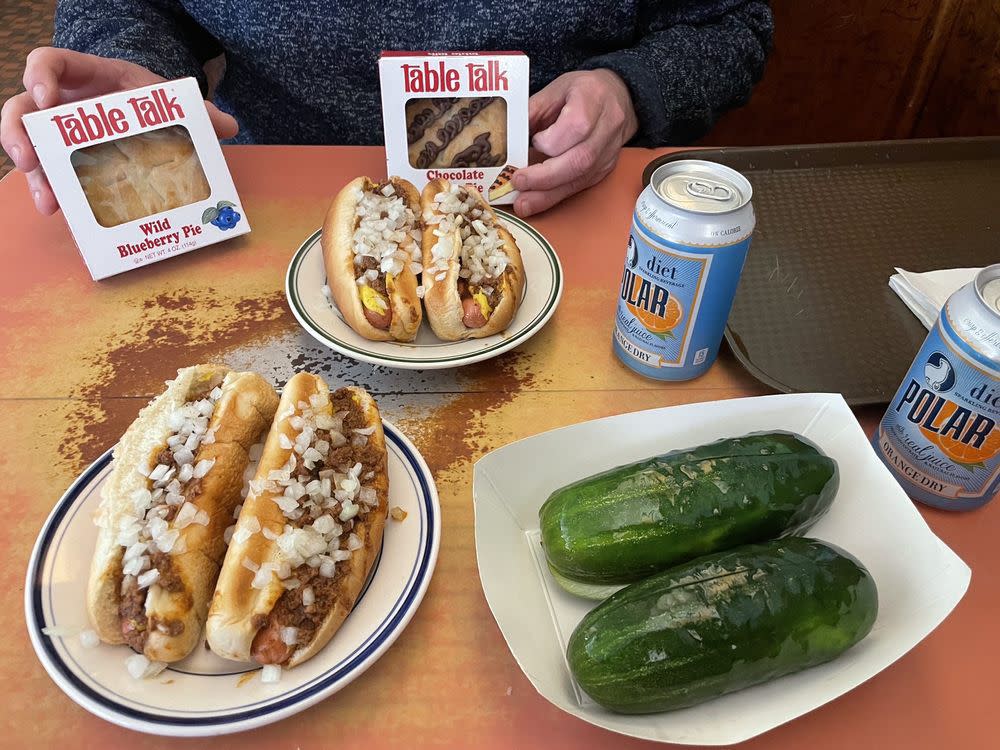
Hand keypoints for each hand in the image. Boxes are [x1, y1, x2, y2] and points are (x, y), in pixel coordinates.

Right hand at [1, 47, 238, 214]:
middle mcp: (63, 104)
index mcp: (87, 76)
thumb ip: (196, 111)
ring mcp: (60, 134)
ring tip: (47, 201)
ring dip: (34, 176)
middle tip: (29, 159)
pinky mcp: (67, 162)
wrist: (153, 115)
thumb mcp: (170, 100)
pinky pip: (51, 176)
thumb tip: (228, 125)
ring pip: (30, 148)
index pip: (48, 62)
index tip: (45, 98)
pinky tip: (59, 212)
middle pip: (21, 109)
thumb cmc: (152, 101)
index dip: (39, 75)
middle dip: (17, 132)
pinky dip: (53, 193)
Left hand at [513, 69, 637, 216]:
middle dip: (545, 176)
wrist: (616, 99)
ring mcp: (608, 152)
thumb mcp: (554, 90)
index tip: (533, 141)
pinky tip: (536, 201)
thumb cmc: (582, 92)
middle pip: (579, 159)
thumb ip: (532, 111)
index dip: (551, 140)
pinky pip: (579, 187)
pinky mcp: (603, 170)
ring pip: (580, 178)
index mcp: (593, 98)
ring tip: (523, 204)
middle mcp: (607, 127)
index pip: (576, 126)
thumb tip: (508, 137)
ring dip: (548, 194)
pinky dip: (555, 196)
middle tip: (518, 182)